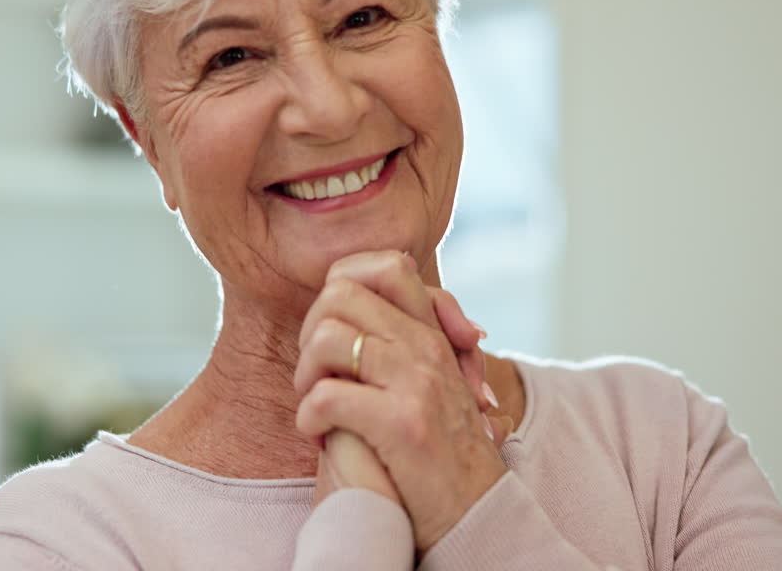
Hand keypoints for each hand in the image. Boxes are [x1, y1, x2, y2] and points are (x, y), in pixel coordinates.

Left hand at [295, 251, 509, 552]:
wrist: (475, 515)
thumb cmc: (439, 454)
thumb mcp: (432, 385)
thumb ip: (403, 344)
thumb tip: (359, 296)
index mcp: (433, 334)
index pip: (388, 266)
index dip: (344, 284)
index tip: (332, 330)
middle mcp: (427, 347)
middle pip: (341, 295)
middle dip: (310, 332)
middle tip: (315, 374)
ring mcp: (417, 382)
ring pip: (327, 339)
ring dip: (305, 377)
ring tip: (315, 407)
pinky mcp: (403, 423)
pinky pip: (327, 397)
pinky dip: (308, 419)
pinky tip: (319, 436)